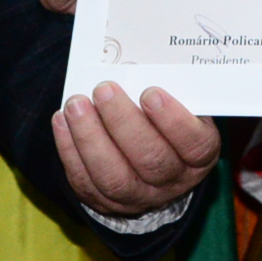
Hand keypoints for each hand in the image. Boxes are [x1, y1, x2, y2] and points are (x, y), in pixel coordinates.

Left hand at [53, 83, 218, 217]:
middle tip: (104, 89)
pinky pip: (85, 181)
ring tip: (76, 104)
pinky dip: (69, 149)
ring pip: (113, 176)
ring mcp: (138, 196)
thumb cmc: (166, 121)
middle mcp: (172, 181)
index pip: (195, 144)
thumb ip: (171, 89)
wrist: (152, 162)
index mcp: (199, 155)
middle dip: (123, 122)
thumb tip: (141, 58)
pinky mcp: (105, 202)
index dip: (173, 120)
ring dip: (90, 138)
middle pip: (151, 160)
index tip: (150, 92)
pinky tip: (62, 120)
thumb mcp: (183, 107)